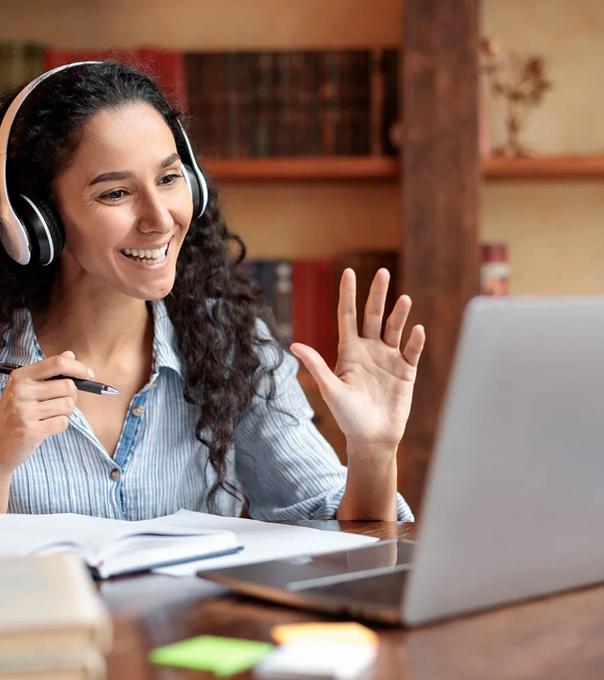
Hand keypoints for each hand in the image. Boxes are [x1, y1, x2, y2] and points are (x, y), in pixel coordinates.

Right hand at [0, 351, 93, 475]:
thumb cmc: (18, 412)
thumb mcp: (28, 387)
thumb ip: (49, 371)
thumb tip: (70, 355)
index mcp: (21, 376)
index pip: (57, 363)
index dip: (78, 368)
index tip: (89, 374)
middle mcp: (21, 391)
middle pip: (68, 386)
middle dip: (72, 396)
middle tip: (59, 403)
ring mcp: (24, 411)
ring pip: (68, 405)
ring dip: (65, 412)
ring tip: (49, 416)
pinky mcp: (30, 430)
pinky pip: (63, 423)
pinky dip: (60, 425)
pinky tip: (45, 426)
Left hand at [290, 268, 424, 452]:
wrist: (372, 438)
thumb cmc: (348, 416)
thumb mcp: (331, 390)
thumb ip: (316, 366)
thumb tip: (294, 345)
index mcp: (349, 351)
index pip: (347, 316)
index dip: (348, 295)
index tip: (348, 272)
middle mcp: (369, 349)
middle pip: (373, 315)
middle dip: (378, 294)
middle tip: (382, 272)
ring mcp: (389, 358)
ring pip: (394, 328)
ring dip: (399, 314)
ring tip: (403, 299)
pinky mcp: (406, 371)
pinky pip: (411, 351)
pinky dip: (414, 340)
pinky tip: (416, 329)